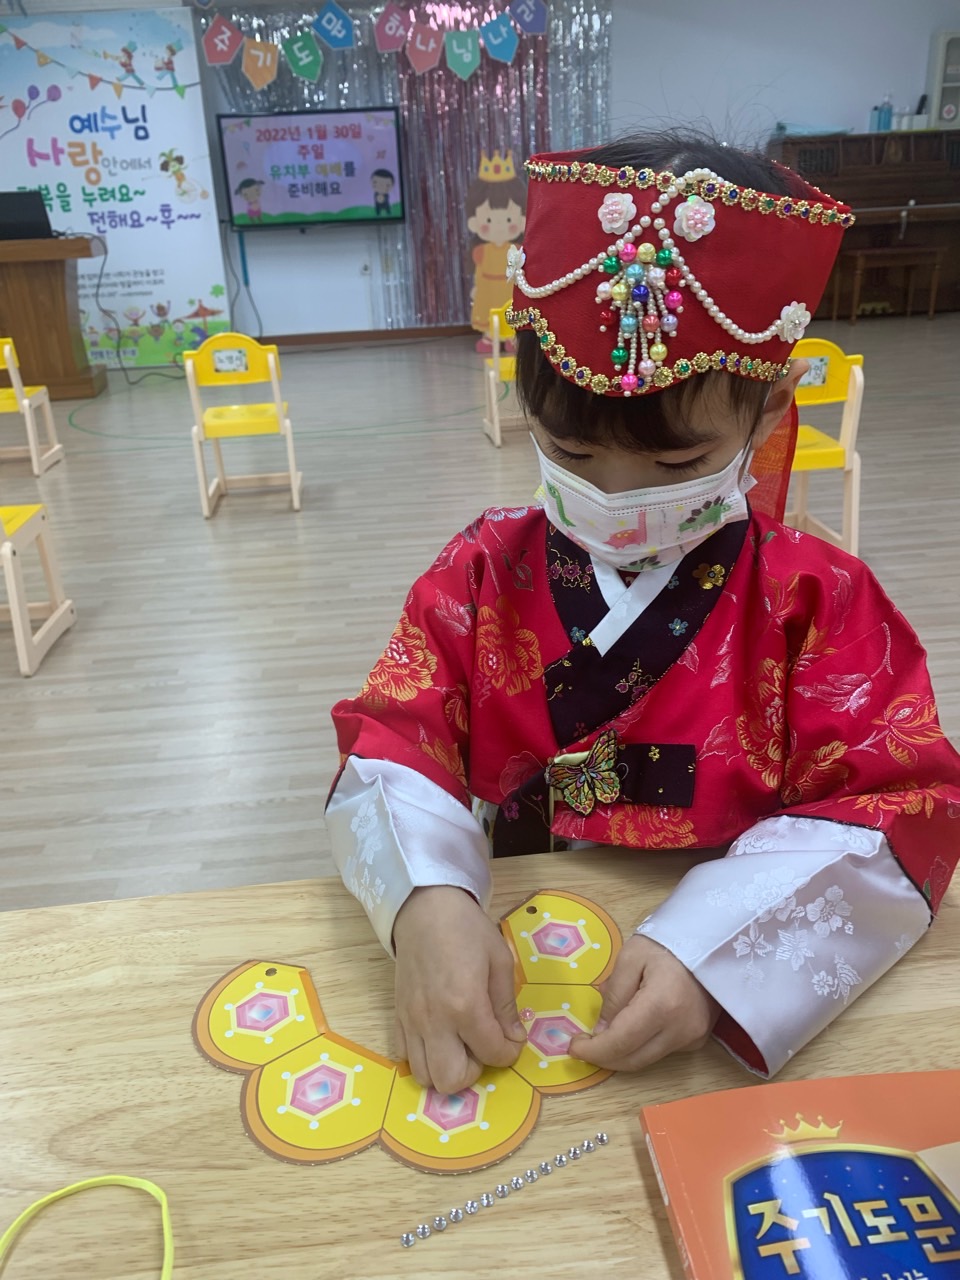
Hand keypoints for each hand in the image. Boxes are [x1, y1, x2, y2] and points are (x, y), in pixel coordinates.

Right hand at [392, 887, 526, 1093]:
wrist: (424, 908)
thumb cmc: (467, 929)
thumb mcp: (499, 960)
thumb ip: (506, 1005)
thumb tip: (514, 1037)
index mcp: (466, 1005)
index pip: (492, 1053)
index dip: (509, 1052)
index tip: (512, 1038)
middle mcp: (435, 1021)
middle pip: (451, 1080)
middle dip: (474, 1071)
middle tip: (482, 1046)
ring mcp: (412, 1021)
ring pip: (424, 1076)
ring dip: (447, 1068)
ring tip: (460, 1044)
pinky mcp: (398, 1016)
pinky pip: (405, 1056)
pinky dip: (423, 1057)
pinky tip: (438, 1037)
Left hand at [568, 934, 718, 1071]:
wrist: (711, 943)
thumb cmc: (667, 943)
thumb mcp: (630, 958)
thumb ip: (614, 995)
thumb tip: (601, 1030)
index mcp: (661, 1006)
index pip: (620, 1042)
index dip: (593, 1050)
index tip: (573, 1046)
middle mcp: (680, 1030)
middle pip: (633, 1060)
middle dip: (603, 1057)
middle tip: (583, 1045)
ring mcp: (692, 1038)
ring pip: (647, 1060)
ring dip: (621, 1053)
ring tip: (604, 1034)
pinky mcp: (698, 1039)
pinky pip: (662, 1050)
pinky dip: (641, 1046)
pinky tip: (631, 1028)